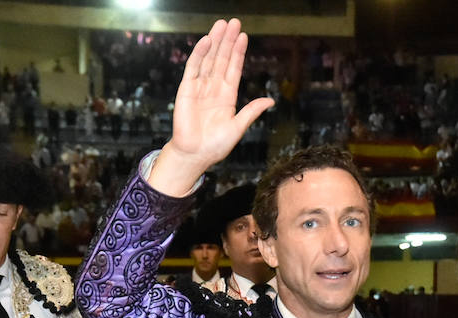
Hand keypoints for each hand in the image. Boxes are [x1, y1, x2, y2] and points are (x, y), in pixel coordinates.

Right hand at [148, 19, 274, 196]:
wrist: (194, 155)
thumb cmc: (215, 146)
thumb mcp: (238, 127)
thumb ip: (251, 111)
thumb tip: (271, 101)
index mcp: (227, 96)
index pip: (234, 69)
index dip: (238, 53)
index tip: (244, 36)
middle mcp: (213, 88)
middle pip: (222, 59)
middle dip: (228, 41)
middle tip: (233, 22)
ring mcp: (199, 87)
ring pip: (209, 60)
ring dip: (215, 42)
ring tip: (221, 24)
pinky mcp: (186, 89)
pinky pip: (193, 68)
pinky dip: (199, 54)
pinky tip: (207, 41)